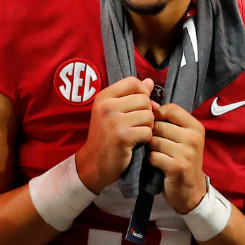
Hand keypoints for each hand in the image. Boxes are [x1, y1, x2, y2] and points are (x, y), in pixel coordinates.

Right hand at [76, 77, 157, 193]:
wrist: (94, 162)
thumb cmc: (106, 136)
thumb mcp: (112, 111)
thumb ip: (131, 95)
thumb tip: (149, 81)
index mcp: (103, 97)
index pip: (133, 82)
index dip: (143, 92)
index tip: (139, 106)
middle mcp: (107, 106)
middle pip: (144, 99)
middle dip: (147, 112)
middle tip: (137, 124)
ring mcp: (113, 121)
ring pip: (148, 116)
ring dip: (147, 126)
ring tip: (136, 133)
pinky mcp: (122, 137)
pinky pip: (147, 132)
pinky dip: (146, 139)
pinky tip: (136, 142)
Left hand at [148, 104, 206, 213]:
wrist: (191, 191)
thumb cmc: (181, 159)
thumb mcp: (182, 137)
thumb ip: (168, 121)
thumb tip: (148, 102)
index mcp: (196, 127)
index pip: (170, 109)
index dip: (156, 115)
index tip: (155, 126)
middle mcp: (194, 138)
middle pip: (158, 125)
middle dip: (151, 135)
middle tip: (155, 146)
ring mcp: (187, 153)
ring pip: (153, 141)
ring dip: (150, 149)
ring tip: (157, 155)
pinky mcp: (178, 167)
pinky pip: (153, 156)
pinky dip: (150, 161)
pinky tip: (157, 165)